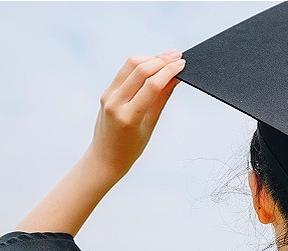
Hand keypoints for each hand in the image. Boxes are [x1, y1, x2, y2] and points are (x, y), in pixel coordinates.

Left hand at [88, 50, 185, 177]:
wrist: (105, 157)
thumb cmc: (131, 147)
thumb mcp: (150, 124)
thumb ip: (162, 98)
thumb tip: (175, 78)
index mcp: (129, 116)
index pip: (152, 85)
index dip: (169, 71)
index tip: (182, 64)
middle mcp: (115, 103)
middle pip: (140, 70)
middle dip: (161, 60)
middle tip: (177, 55)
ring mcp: (108, 96)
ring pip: (130, 65)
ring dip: (150, 58)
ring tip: (167, 57)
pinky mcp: (106, 92)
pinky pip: (124, 72)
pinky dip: (140, 64)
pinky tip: (152, 64)